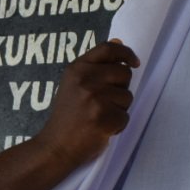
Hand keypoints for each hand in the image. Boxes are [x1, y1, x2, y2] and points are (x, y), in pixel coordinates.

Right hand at [32, 40, 139, 168]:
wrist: (55, 147)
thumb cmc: (67, 117)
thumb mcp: (74, 84)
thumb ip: (96, 65)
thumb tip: (119, 42)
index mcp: (77, 68)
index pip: (108, 49)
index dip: (125, 53)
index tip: (134, 63)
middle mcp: (85, 79)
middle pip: (124, 74)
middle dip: (121, 89)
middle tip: (103, 103)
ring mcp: (94, 98)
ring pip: (127, 97)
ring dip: (119, 109)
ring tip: (99, 117)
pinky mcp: (103, 116)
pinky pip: (125, 117)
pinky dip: (117, 126)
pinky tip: (101, 129)